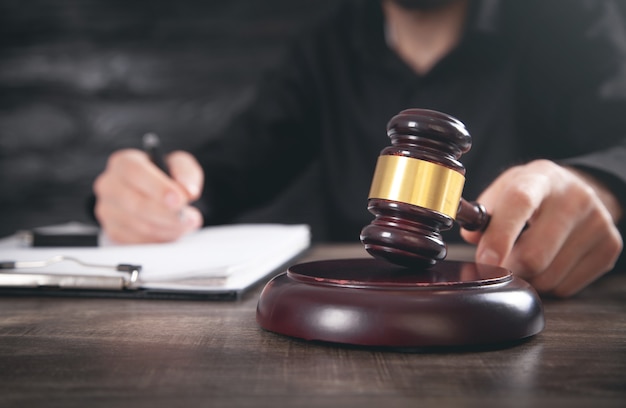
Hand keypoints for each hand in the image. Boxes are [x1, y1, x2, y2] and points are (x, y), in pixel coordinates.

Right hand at [93, 149, 203, 243]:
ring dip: (169, 229)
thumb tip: (189, 190)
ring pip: (140, 226)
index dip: (159, 188)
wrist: (154, 192)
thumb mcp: (179, 165)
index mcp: (123, 163)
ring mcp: (108, 210)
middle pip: (137, 205)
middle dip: (168, 215)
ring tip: (187, 223)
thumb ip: (186, 173)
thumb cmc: (164, 175)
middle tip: (190, 217)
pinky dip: (161, 239)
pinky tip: (173, 231)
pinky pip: (139, 242)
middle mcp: (110, 186)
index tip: (180, 200)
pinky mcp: (113, 232)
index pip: (135, 173)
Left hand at [461, 159, 622, 296]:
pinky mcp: (610, 246)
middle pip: (535, 254)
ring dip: (528, 278)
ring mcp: (597, 222)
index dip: (500, 235)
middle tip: (500, 262)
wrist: (576, 190)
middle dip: (509, 267)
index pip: (520, 203)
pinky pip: (566, 287)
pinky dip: (549, 284)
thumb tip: (472, 237)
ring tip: (526, 258)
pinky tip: (549, 262)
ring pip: (549, 277)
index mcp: (541, 177)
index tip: (485, 260)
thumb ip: (483, 213)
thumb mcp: (504, 190)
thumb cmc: (532, 194)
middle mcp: (575, 197)